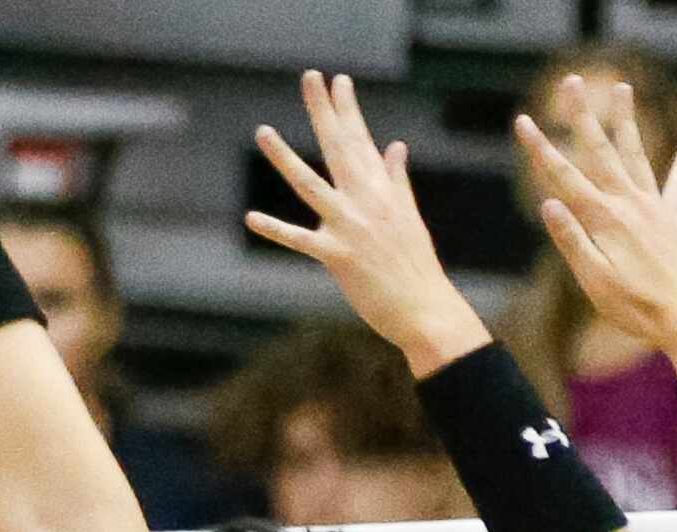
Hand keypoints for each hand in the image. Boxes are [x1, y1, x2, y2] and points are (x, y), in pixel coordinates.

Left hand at [246, 70, 490, 375]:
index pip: (362, 140)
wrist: (426, 309)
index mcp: (382, 192)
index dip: (348, 110)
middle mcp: (367, 202)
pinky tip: (251, 217)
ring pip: (310, 185)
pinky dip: (276, 229)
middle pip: (340, 148)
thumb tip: (397, 146)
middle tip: (310, 77)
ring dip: (285, 158)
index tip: (338, 81)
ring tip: (262, 131)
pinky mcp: (339, 257)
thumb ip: (397, 180)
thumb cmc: (416, 267)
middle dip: (324, 111)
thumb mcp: (409, 216)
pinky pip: (300, 240)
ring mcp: (351, 227)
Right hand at [514, 77, 676, 375]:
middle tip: (571, 82)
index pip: (564, 177)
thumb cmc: (636, 309)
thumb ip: (572, 241)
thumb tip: (549, 203)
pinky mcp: (675, 221)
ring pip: (636, 154)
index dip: (540, 148)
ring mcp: (654, 209)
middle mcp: (629, 205)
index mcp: (604, 221)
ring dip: (626, 120)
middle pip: (600, 151)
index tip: (523, 121)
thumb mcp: (594, 282)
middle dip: (582, 116)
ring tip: (622, 88)